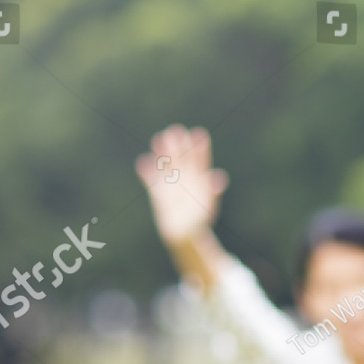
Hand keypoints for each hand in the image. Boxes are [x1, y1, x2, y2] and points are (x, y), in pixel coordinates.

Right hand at [134, 124, 227, 244]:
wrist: (185, 233)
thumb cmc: (199, 218)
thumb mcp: (208, 205)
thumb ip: (214, 191)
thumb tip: (220, 177)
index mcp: (200, 179)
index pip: (201, 161)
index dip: (200, 148)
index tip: (200, 134)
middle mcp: (185, 178)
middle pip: (182, 159)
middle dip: (179, 145)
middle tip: (176, 130)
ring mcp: (171, 184)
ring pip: (166, 165)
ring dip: (163, 153)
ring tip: (159, 138)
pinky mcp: (158, 193)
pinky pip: (151, 181)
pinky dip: (147, 172)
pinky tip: (144, 161)